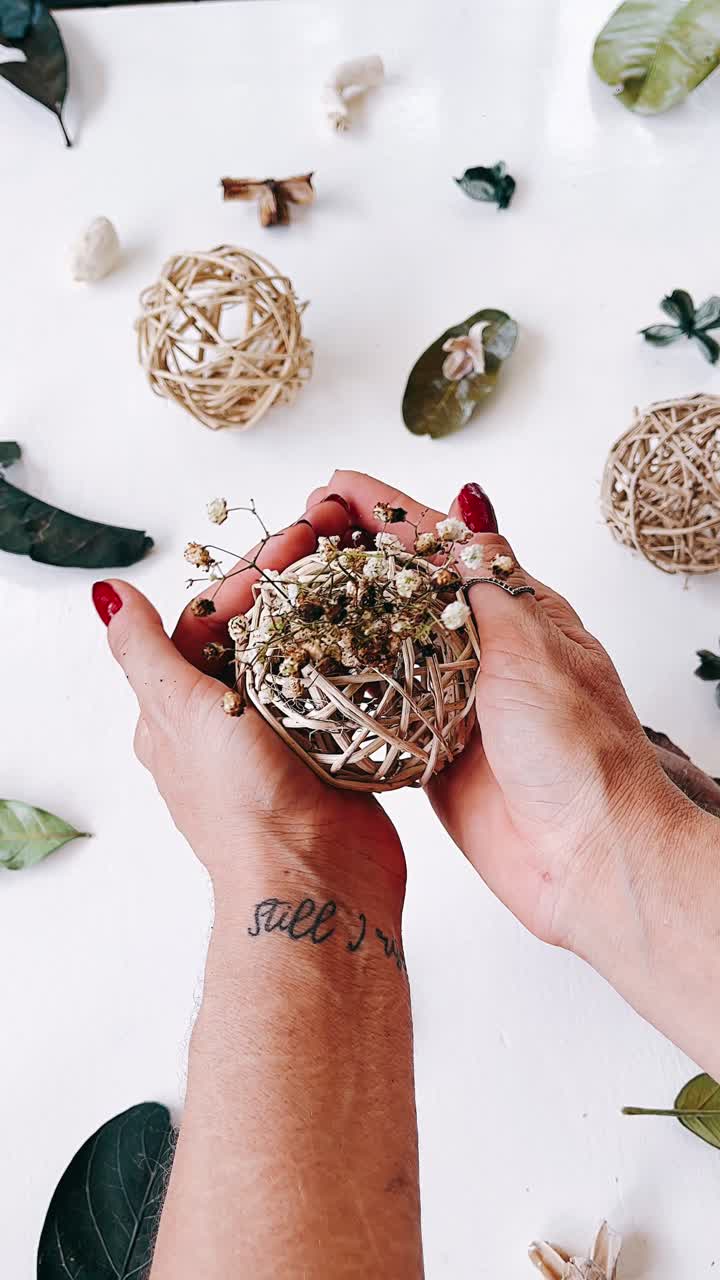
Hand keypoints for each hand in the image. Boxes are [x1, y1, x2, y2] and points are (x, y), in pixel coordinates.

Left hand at [92, 495, 405, 902]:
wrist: (318, 883)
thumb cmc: (242, 804)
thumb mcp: (180, 713)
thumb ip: (145, 651)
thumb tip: (106, 597)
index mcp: (179, 711)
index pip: (208, 618)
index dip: (247, 576)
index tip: (292, 541)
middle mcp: (227, 723)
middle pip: (256, 631)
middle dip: (290, 583)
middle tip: (331, 544)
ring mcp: (281, 739)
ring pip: (301, 655)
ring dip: (325, 613)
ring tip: (360, 573)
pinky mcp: (329, 754)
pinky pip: (339, 690)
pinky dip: (354, 656)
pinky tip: (377, 628)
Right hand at [305, 471, 695, 957]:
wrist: (590, 858)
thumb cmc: (582, 751)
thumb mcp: (535, 650)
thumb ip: (488, 585)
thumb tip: (465, 511)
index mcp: (516, 612)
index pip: (439, 543)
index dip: (383, 509)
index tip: (330, 489)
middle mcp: (480, 649)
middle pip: (400, 585)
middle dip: (346, 555)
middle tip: (291, 541)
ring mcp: (450, 700)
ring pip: (381, 641)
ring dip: (335, 613)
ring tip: (281, 590)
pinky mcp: (429, 750)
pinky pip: (376, 705)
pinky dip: (340, 683)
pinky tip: (301, 665)